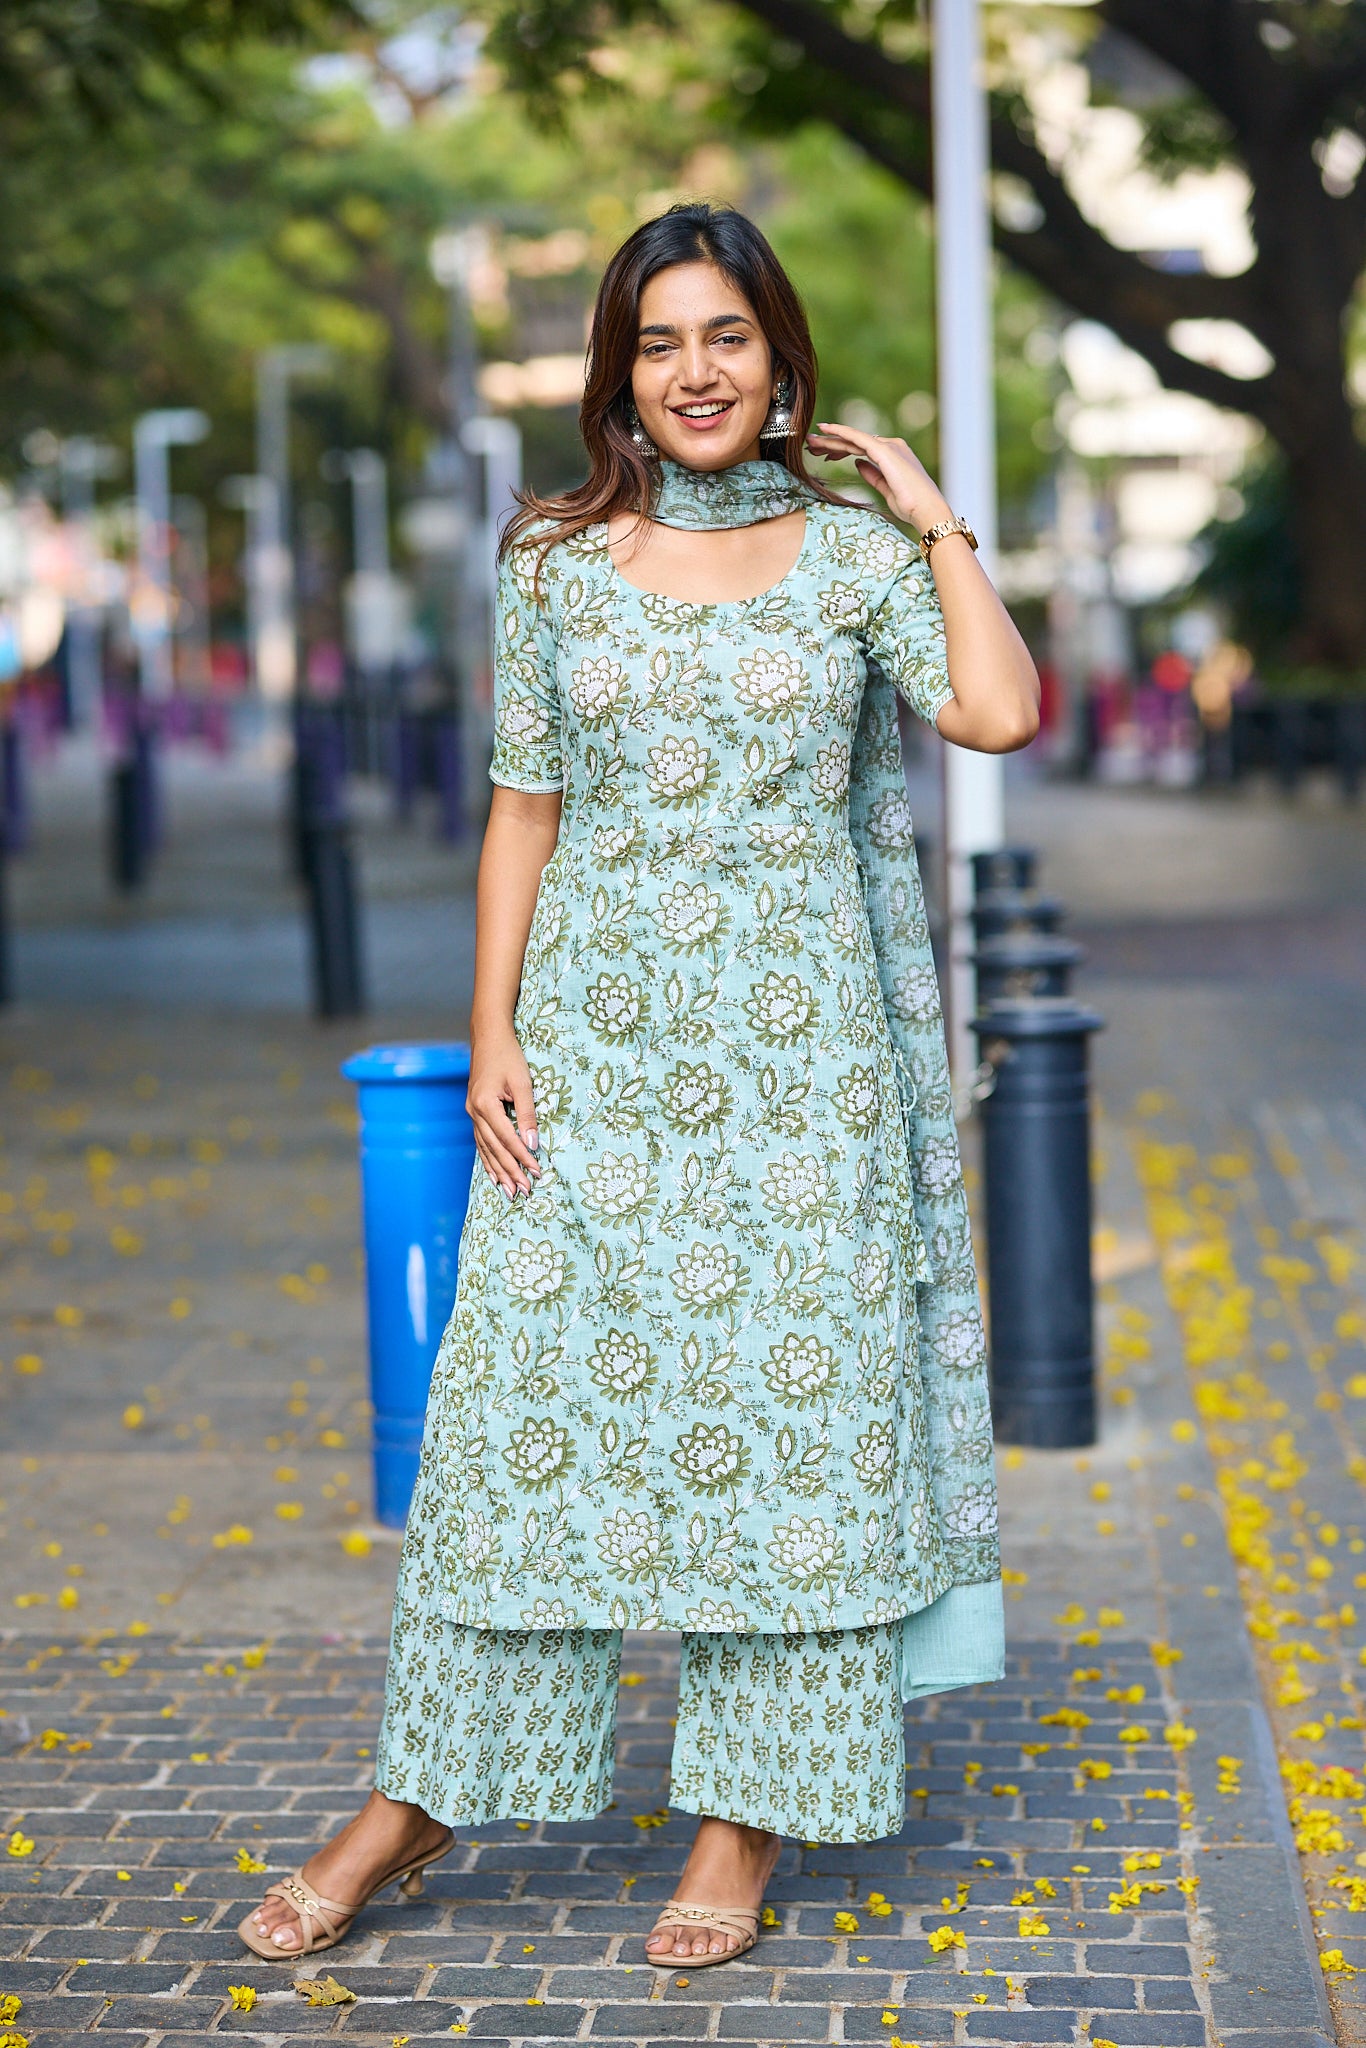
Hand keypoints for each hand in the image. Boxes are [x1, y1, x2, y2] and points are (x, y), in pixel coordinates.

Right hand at [467, 1028, 540, 1197]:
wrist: (489, 1037)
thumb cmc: (509, 1056)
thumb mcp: (523, 1083)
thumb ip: (527, 1114)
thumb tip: (533, 1144)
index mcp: (485, 1104)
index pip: (507, 1139)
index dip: (522, 1158)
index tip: (537, 1173)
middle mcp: (474, 1112)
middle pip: (494, 1149)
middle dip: (511, 1172)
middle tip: (525, 1192)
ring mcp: (472, 1113)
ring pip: (485, 1149)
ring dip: (499, 1171)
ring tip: (510, 1192)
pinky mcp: (474, 1112)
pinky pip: (481, 1142)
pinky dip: (489, 1159)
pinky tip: (495, 1174)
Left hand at [805, 421, 951, 532]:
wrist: (927, 510)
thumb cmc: (911, 505)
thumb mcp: (886, 490)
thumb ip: (873, 475)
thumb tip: (857, 464)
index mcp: (893, 455)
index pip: (861, 449)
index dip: (841, 450)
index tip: (824, 454)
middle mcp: (891, 446)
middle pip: (855, 442)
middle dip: (832, 444)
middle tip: (811, 445)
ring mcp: (889, 447)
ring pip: (853, 440)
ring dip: (831, 440)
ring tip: (811, 441)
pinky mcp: (885, 451)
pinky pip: (858, 438)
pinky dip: (841, 432)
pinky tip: (826, 430)